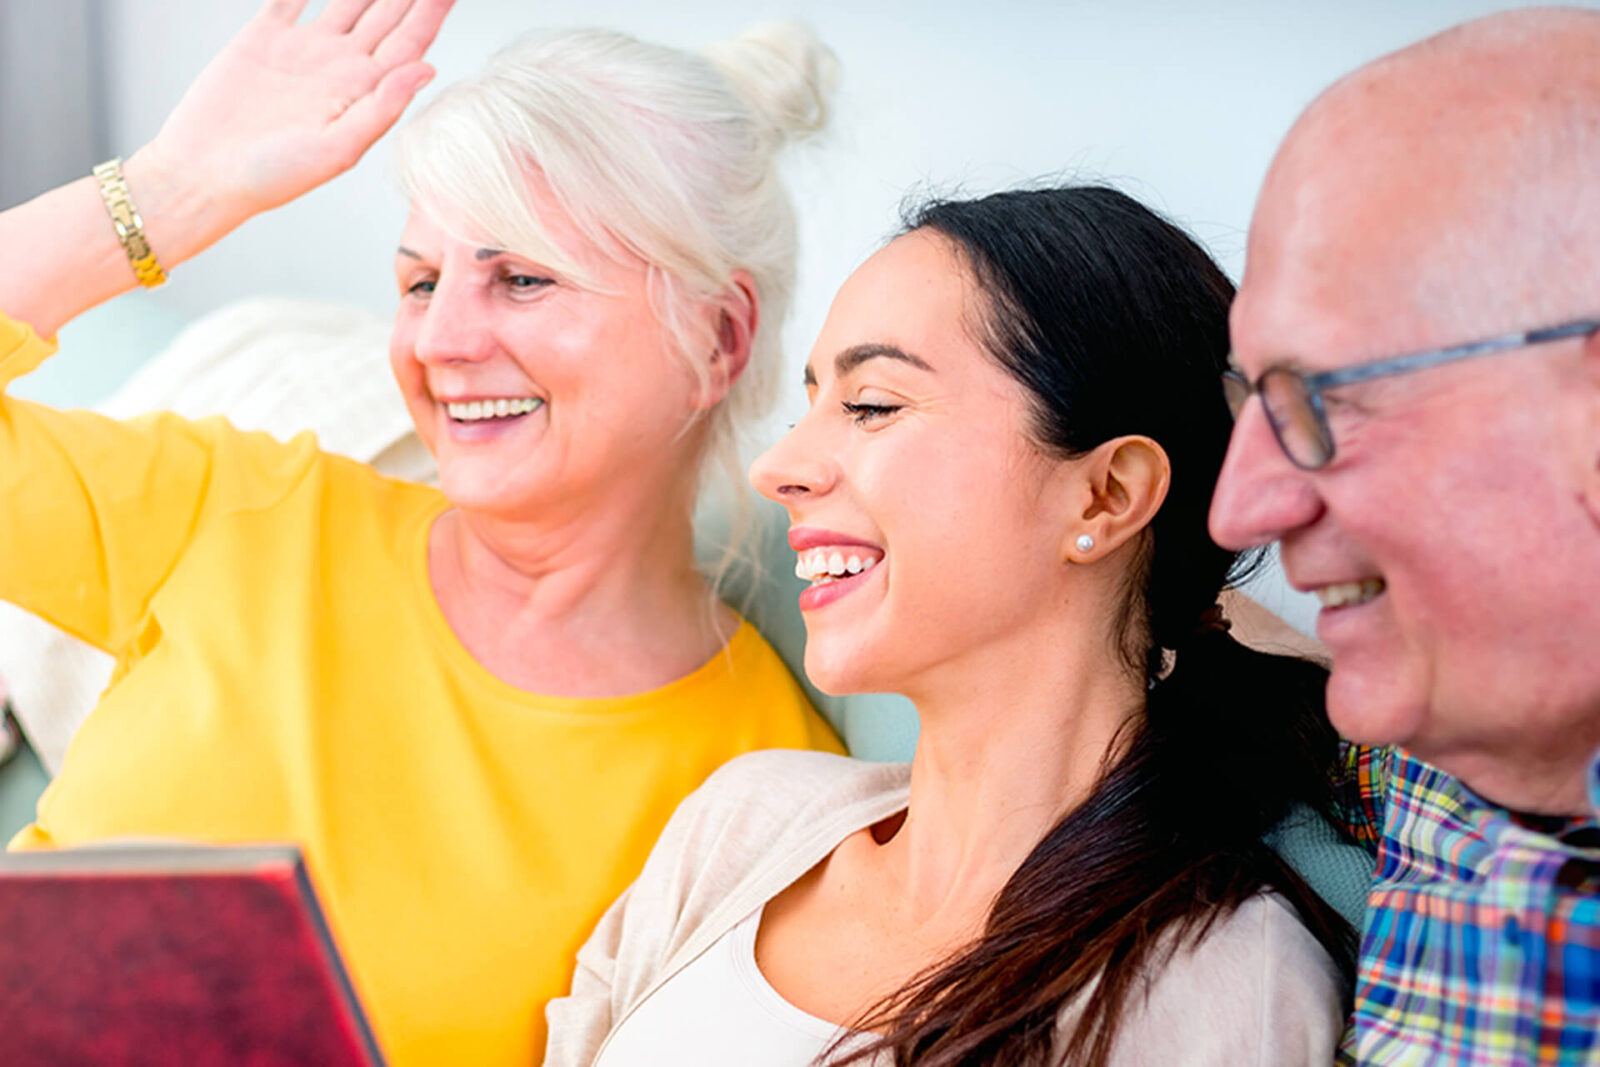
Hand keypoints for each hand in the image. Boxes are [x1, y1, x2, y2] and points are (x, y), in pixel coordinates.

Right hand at [139, 0, 453, 230]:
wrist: (204, 173)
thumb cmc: (272, 176)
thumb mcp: (337, 150)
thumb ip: (382, 109)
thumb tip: (429, 69)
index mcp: (364, 92)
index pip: (411, 43)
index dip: (432, 12)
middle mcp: (341, 66)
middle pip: (387, 14)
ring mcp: (305, 49)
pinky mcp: (265, 37)